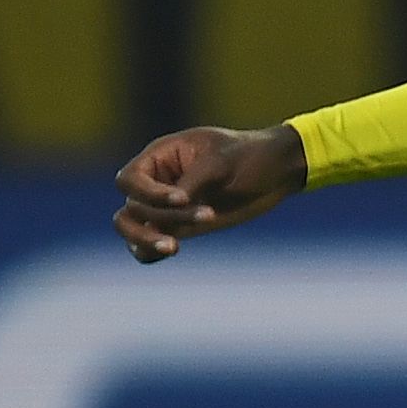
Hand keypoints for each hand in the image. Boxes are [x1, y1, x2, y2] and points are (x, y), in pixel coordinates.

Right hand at [115, 125, 306, 262]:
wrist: (277, 170)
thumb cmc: (250, 155)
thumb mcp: (221, 163)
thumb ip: (193, 183)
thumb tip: (171, 206)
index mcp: (160, 157)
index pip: (129, 180)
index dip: (149, 193)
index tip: (183, 199)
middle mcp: (156, 183)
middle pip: (130, 208)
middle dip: (156, 217)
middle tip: (194, 224)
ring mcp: (166, 207)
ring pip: (133, 228)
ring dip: (146, 240)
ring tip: (173, 247)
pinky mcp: (181, 227)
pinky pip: (151, 243)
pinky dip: (152, 252)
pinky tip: (171, 250)